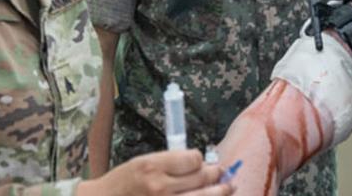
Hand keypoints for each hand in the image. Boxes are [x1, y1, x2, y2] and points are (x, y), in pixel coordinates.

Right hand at [81, 149, 232, 195]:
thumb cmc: (123, 183)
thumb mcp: (143, 163)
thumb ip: (171, 162)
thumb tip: (202, 163)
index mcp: (153, 167)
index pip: (194, 159)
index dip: (200, 159)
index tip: (199, 162)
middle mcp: (160, 188)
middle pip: (204, 178)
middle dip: (217, 174)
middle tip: (222, 173)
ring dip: (221, 191)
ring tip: (228, 187)